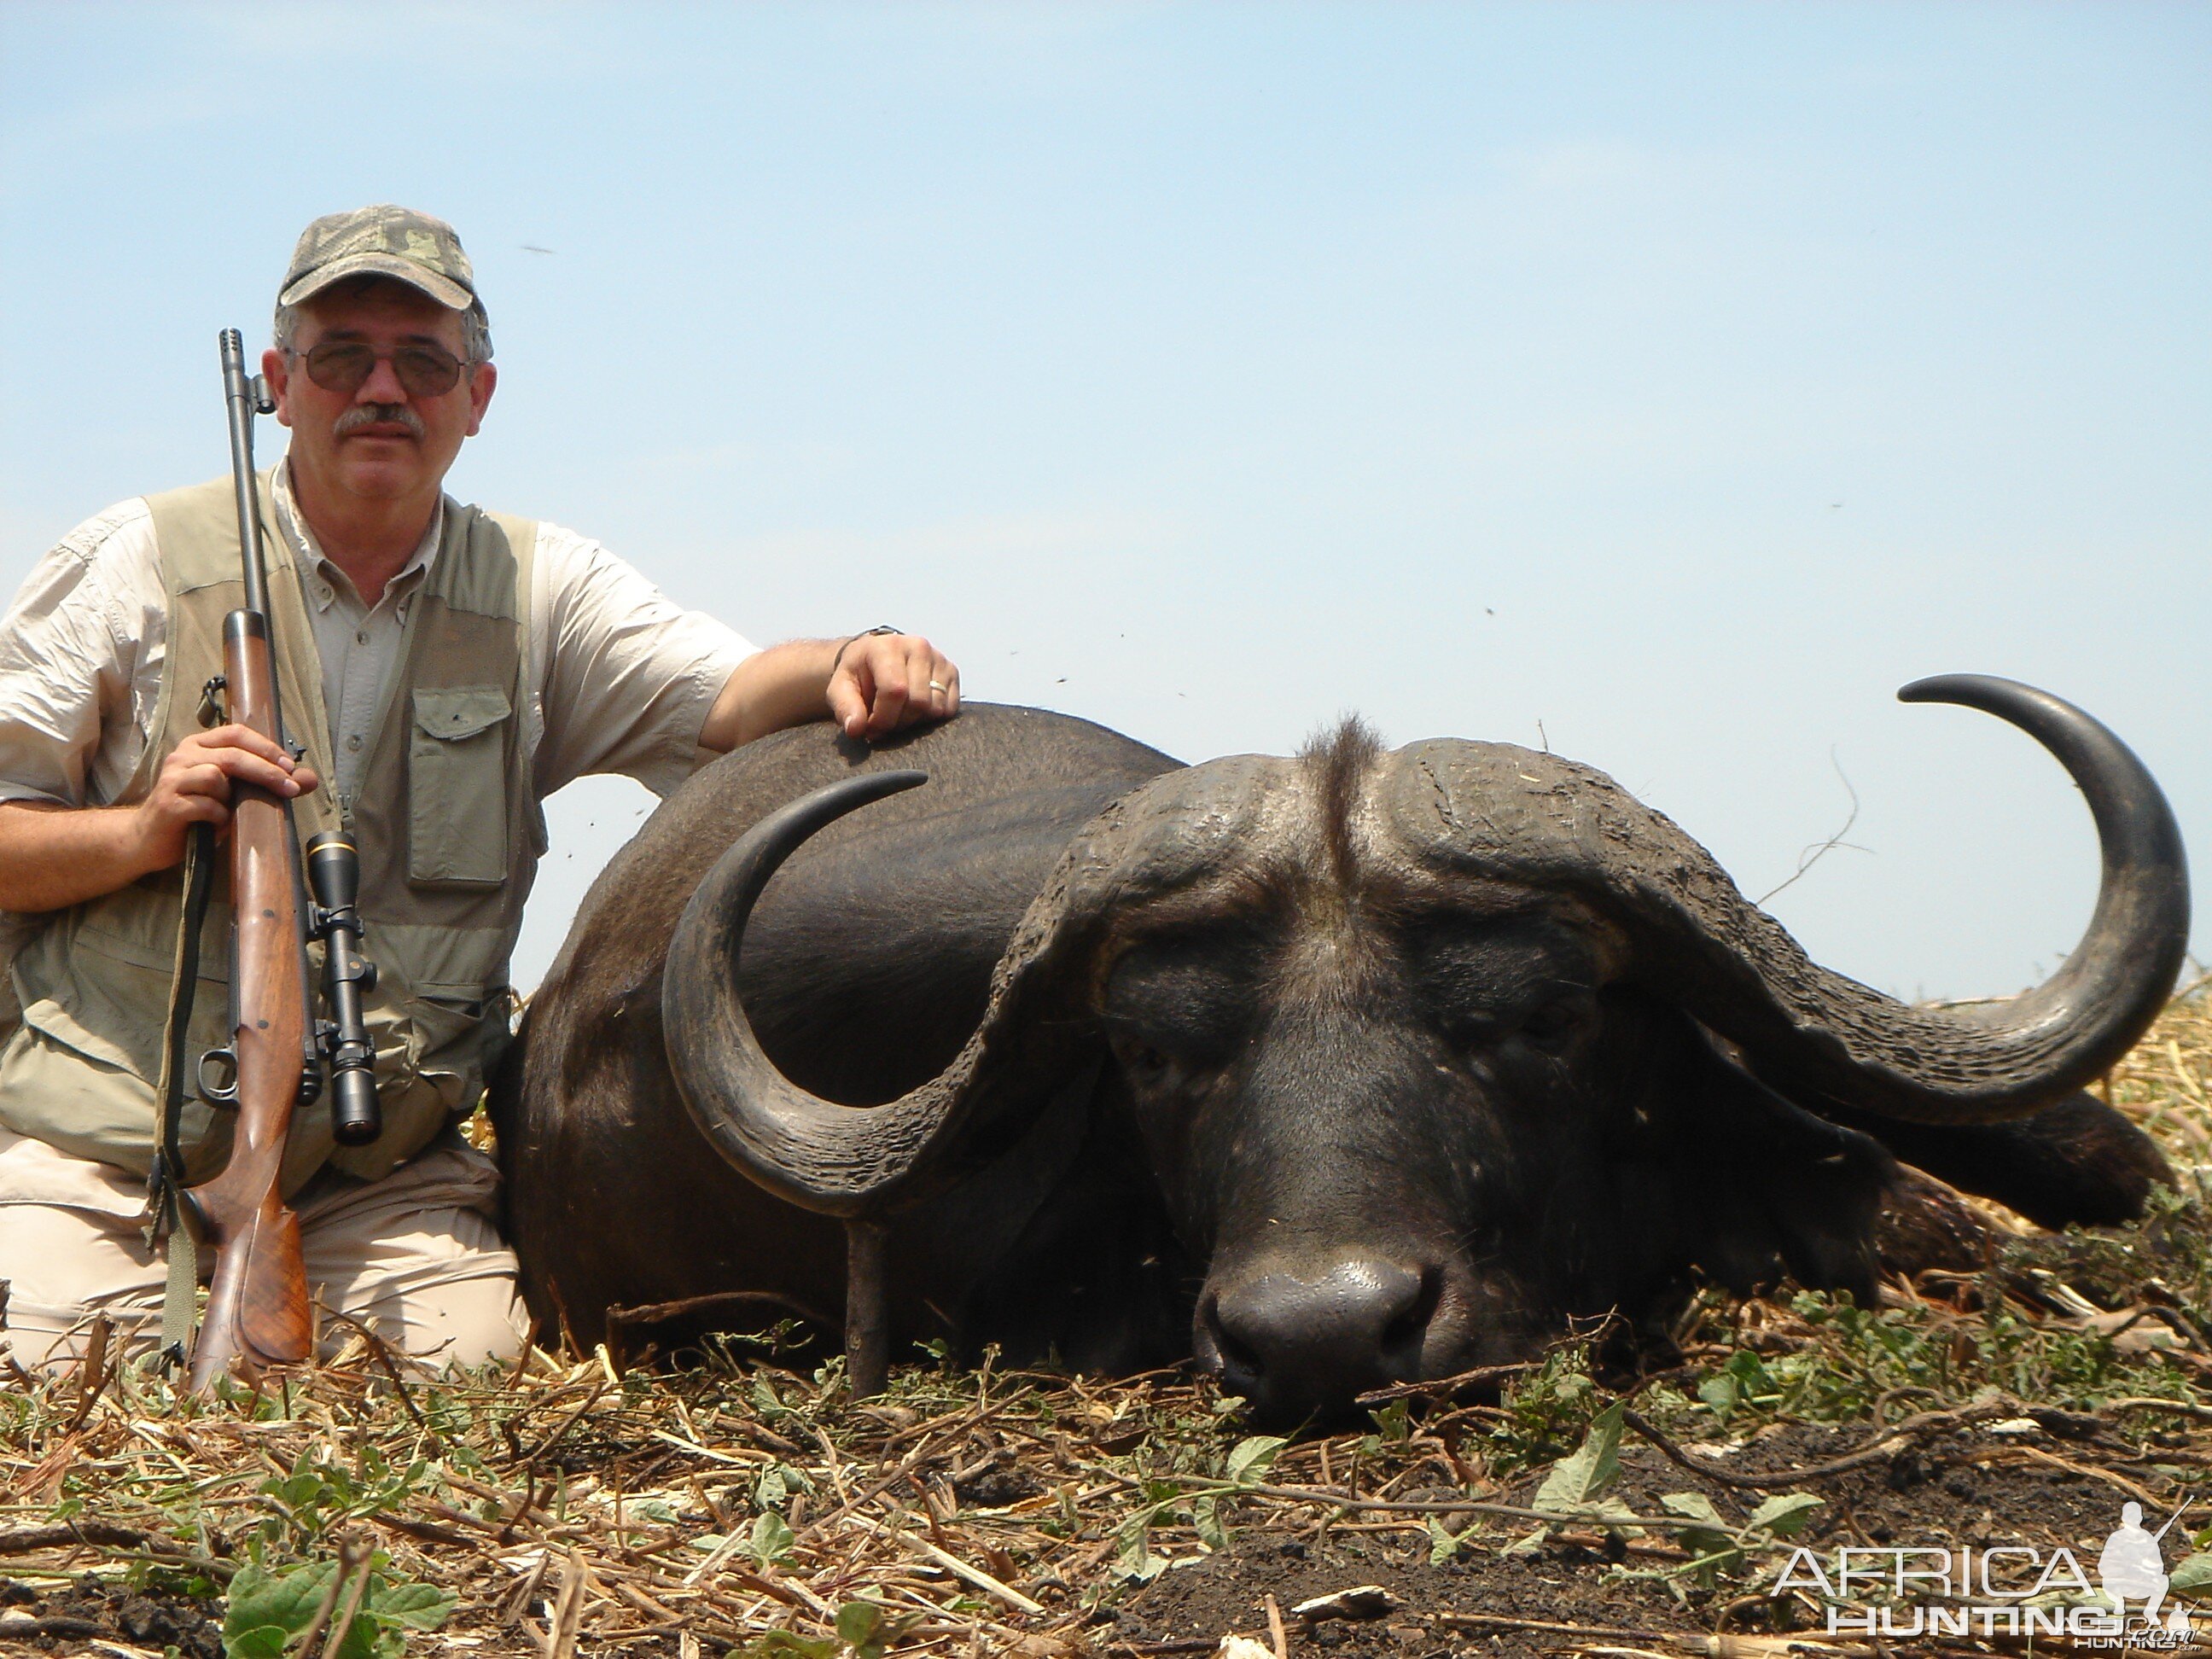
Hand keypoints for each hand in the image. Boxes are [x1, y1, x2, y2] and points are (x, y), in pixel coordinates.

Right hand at [133, 724, 319, 871]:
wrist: (147, 839)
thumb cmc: (196, 814)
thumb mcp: (233, 795)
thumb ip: (267, 783)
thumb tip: (310, 779)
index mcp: (199, 746)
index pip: (237, 733)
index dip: (266, 748)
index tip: (290, 767)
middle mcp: (183, 756)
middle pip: (233, 755)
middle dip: (266, 771)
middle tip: (290, 788)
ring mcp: (173, 778)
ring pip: (216, 777)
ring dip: (232, 798)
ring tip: (228, 812)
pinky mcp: (168, 803)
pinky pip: (206, 806)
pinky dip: (219, 817)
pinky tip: (216, 825)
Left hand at [828, 633, 960, 740]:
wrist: (873, 658)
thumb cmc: (857, 674)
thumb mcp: (841, 688)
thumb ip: (845, 707)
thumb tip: (856, 728)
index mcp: (888, 647)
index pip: (895, 691)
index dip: (883, 718)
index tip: (870, 727)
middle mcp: (918, 647)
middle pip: (918, 703)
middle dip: (898, 722)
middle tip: (883, 723)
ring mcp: (938, 658)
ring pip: (935, 708)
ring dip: (915, 721)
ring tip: (897, 714)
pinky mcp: (952, 670)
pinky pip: (950, 708)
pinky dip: (932, 717)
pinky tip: (914, 709)